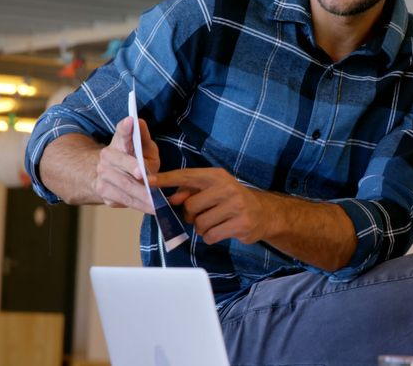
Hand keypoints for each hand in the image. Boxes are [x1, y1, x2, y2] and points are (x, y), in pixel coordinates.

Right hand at [92, 116, 159, 213]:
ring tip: (157, 202)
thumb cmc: (134, 158)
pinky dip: (139, 205)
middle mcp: (108, 156)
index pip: (122, 132)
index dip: (126, 128)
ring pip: (125, 186)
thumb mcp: (143, 147)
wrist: (108, 175)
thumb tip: (139, 121)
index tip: (130, 121)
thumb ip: (143, 137)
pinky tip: (151, 208)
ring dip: (142, 195)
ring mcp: (103, 175)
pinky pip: (124, 199)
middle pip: (123, 163)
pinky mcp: (104, 192)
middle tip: (143, 175)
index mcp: (120, 141)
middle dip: (133, 168)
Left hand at [149, 168, 272, 244]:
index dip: (166, 179)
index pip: (187, 175)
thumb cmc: (232, 200)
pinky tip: (222, 230)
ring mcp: (235, 206)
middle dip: (192, 215)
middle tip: (203, 214)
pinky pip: (211, 236)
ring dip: (202, 228)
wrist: (264, 213)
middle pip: (190, 206)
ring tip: (215, 222)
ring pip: (200, 224)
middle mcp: (227, 188)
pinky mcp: (240, 224)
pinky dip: (211, 237)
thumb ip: (191, 191)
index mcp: (217, 176)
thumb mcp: (213, 189)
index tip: (148, 181)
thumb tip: (172, 199)